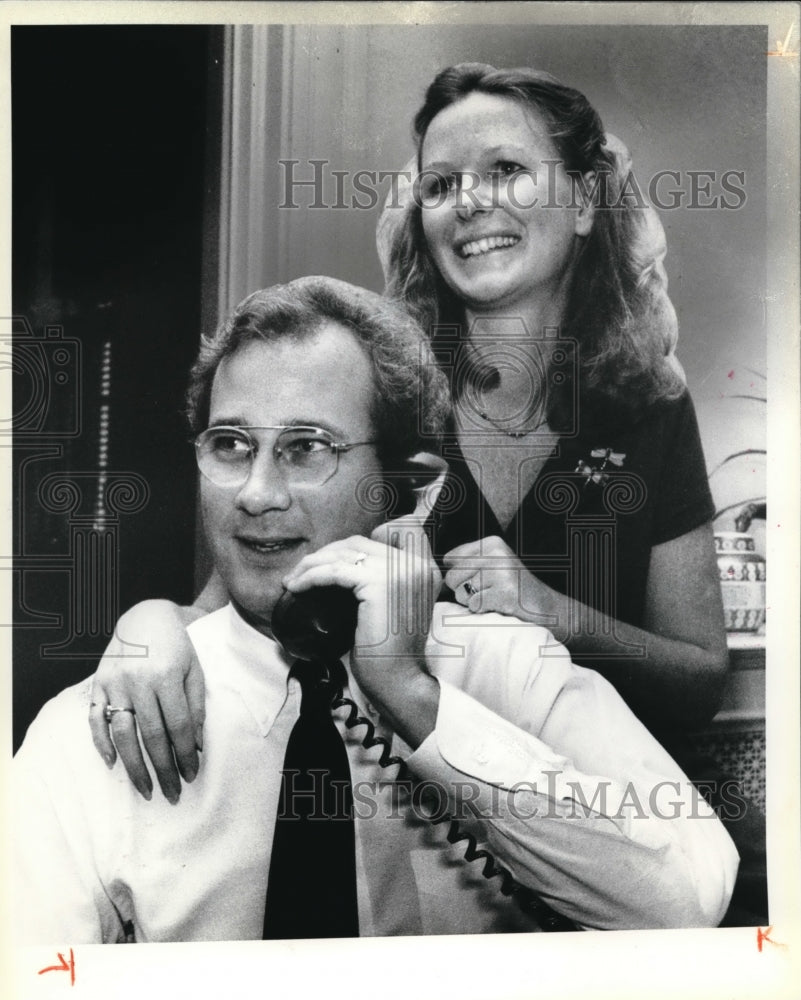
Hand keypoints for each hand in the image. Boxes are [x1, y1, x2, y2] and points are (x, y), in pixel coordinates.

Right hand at [89, 600, 205, 802]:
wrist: (145, 618)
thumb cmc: (176, 647)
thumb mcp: (194, 671)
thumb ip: (195, 707)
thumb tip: (196, 747)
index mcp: (167, 676)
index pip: (178, 726)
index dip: (185, 754)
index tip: (191, 776)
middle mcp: (138, 680)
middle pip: (151, 735)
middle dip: (163, 769)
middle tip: (171, 794)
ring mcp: (114, 683)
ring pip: (122, 733)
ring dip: (133, 766)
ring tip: (146, 789)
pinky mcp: (97, 683)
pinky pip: (94, 718)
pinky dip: (100, 742)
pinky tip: (112, 763)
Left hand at [282, 520, 441, 746]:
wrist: (399, 681)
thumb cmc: (389, 652)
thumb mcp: (393, 606)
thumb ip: (383, 581)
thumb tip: (344, 565)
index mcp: (425, 568)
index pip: (384, 537)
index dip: (351, 546)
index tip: (328, 562)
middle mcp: (418, 564)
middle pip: (359, 543)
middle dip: (325, 554)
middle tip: (300, 573)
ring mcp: (401, 571)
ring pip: (344, 553)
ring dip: (312, 564)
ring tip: (293, 580)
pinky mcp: (379, 584)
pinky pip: (336, 571)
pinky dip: (311, 577)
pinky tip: (296, 588)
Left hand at [443, 536, 566, 629]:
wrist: (548, 608)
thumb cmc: (513, 590)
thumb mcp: (492, 566)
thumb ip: (466, 564)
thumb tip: (431, 575)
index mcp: (491, 543)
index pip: (450, 558)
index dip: (458, 575)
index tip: (477, 581)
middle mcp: (496, 553)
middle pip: (451, 577)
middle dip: (464, 591)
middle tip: (488, 593)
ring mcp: (501, 572)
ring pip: (461, 593)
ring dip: (474, 603)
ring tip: (495, 599)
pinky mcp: (504, 592)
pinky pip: (474, 606)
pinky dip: (484, 611)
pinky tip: (501, 607)